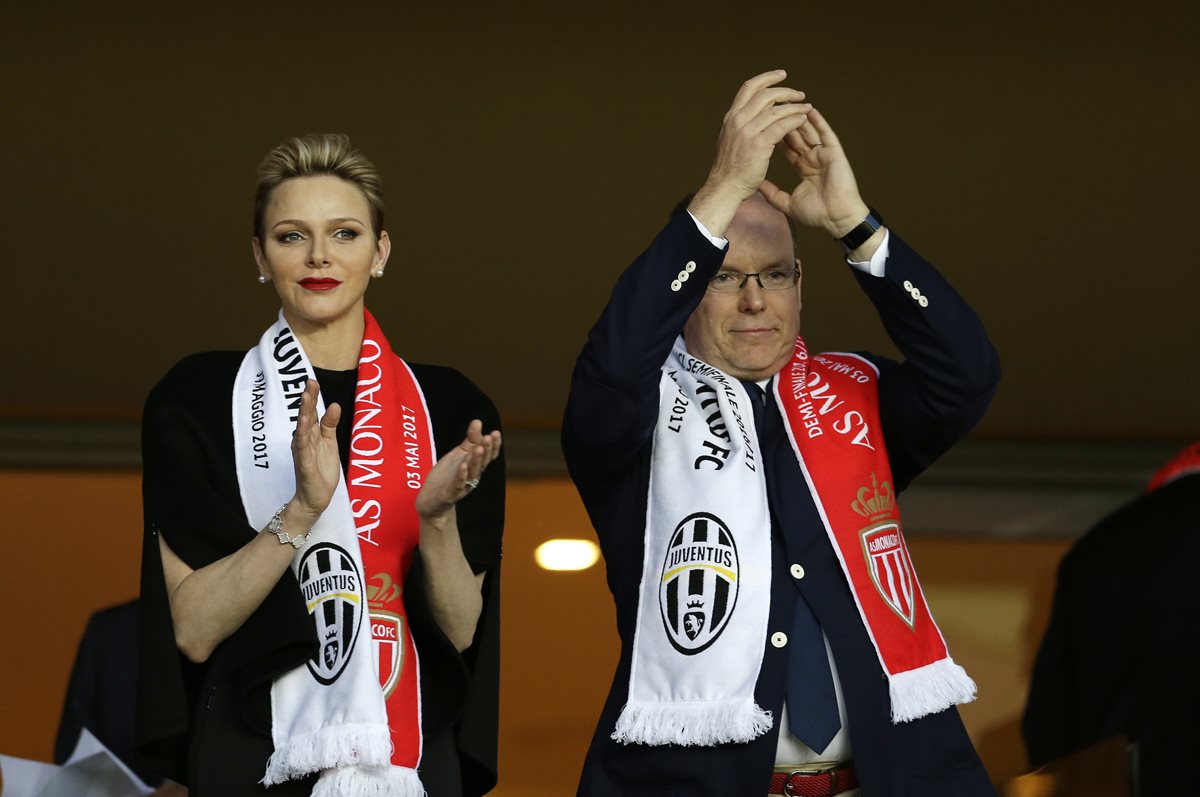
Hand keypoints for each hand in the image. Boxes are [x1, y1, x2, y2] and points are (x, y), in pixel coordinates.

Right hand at [290, 378, 341, 518]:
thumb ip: (330, 425)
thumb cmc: (320, 470)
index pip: (311, 412)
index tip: (313, 381)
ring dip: (303, 414)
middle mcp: (303, 441)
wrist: (315, 498)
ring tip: (305, 397)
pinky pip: (303, 449)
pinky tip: (303, 426)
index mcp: (310, 435)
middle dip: (308, 399)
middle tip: (310, 382)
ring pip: (302, 429)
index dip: (312, 397)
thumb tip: (335, 405)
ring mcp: (303, 452)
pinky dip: (302, 437)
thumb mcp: (329, 443)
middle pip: (305, 416)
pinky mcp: (305, 465)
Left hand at [415, 420, 501, 520]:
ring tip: (478, 448)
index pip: (488, 456)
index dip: (493, 446)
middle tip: (489, 437)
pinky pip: (457, 484)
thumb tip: (478, 421)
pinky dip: (461, 475)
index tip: (495, 433)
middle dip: (486, 450)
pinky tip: (463, 465)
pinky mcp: (449, 494)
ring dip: (476, 461)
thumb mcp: (458, 455)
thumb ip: (470, 440)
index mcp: (475, 466)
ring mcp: (462, 486)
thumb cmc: (446, 477)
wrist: (431, 502)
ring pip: (472, 473)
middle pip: (482, 463)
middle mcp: (472, 476)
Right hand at [689, 70, 811, 234]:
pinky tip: (803, 119)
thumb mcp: (730, 139)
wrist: (724, 188)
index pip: (749, 88)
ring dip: (794, 106)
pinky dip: (794, 120)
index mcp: (731, 117)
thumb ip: (740, 125)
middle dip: (786, 91)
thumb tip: (753, 114)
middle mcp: (738, 120)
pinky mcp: (759, 144)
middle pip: (765, 94)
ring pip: (776, 109)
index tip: (782, 75)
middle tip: (800, 94)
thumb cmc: (729, 169)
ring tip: (806, 107)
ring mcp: (747, 131)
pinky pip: (782, 125)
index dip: (767, 78)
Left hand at [759, 108, 871, 238]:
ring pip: (808, 131)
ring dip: (798, 117)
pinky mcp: (834, 153)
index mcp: (803, 167)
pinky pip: (825, 134)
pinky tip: (809, 110)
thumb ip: (772, 193)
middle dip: (784, 122)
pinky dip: (818, 122)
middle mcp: (812, 157)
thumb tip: (755, 186)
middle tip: (772, 107)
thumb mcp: (787, 203)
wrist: (837, 219)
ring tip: (787, 103)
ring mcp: (824, 154)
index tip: (761, 124)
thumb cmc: (816, 214)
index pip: (786, 146)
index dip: (774, 135)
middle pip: (795, 135)